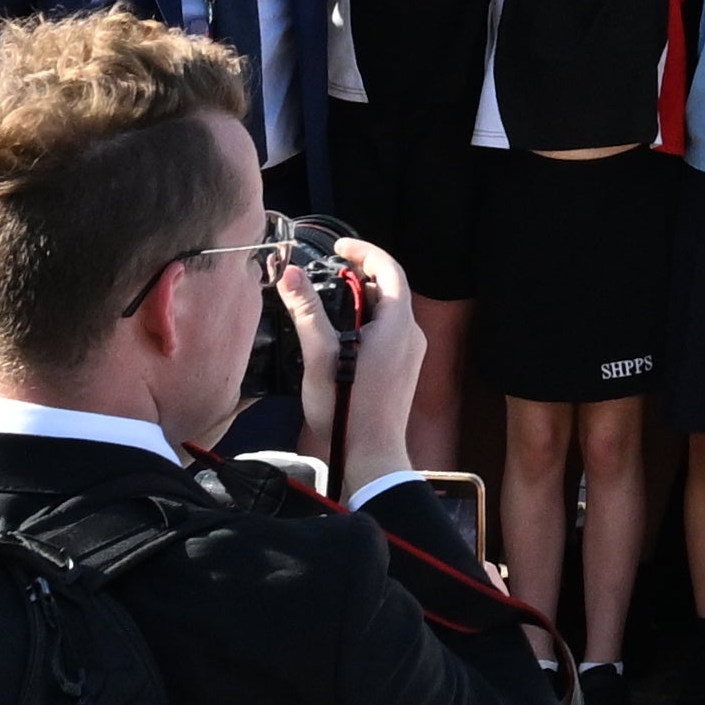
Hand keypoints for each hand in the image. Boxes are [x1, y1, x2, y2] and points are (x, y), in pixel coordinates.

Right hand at [294, 231, 434, 486]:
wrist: (371, 456)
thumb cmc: (347, 408)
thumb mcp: (320, 355)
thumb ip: (307, 311)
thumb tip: (292, 273)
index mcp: (398, 323)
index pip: (388, 268)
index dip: (365, 251)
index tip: (339, 247)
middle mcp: (412, 335)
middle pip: (390, 290)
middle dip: (360, 276)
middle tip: (329, 272)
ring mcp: (411, 355)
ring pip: (389, 313)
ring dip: (362, 301)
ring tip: (329, 302)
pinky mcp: (403, 372)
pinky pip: (389, 333)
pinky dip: (367, 322)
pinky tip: (341, 336)